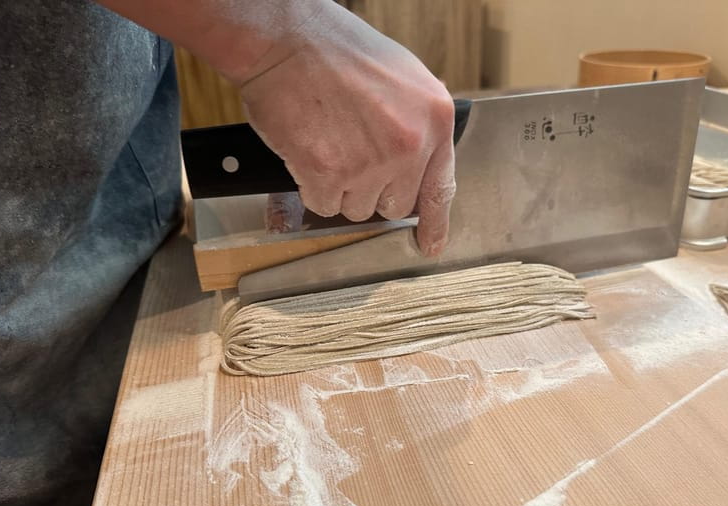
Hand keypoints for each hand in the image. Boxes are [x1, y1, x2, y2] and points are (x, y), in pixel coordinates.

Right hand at [238, 1, 454, 255]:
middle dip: (372, 190)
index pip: (440, 188)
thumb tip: (417, 167)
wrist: (287, 39)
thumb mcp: (402, 79)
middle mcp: (409, 145)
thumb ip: (417, 126)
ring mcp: (370, 163)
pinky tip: (309, 151)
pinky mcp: (329, 174)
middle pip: (394, 205)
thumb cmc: (337, 51)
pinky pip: (323, 205)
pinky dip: (311, 187)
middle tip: (351, 155)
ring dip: (339, 188)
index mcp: (434, 119)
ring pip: (357, 208)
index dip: (434, 223)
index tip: (430, 244)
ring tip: (328, 144)